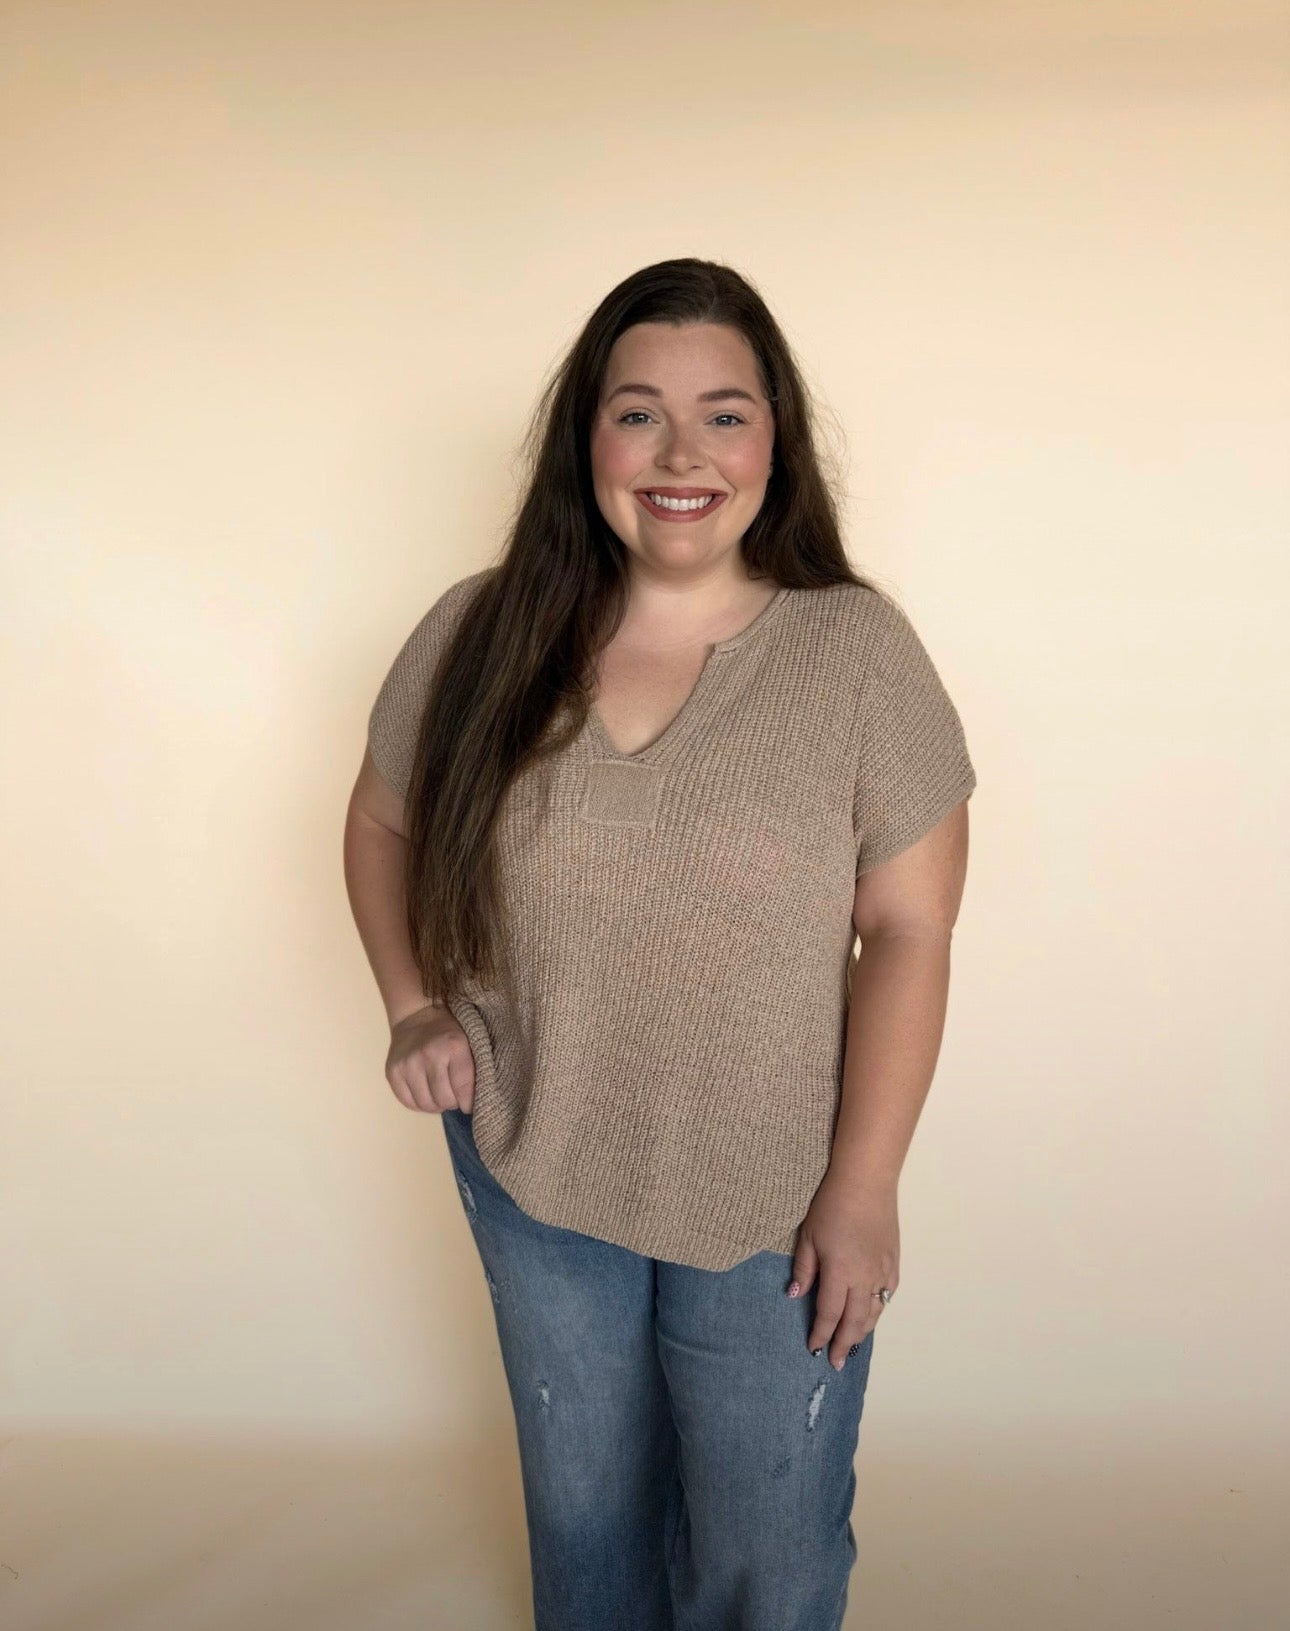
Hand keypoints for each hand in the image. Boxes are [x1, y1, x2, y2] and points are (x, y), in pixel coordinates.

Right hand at [384, 1002, 475, 1113]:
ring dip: (436, 1104)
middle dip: (453, 1102)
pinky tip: (426, 1092)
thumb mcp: (469, 1043)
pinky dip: (420, 1104)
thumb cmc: (449, 1032)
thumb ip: (475, 1071)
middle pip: (444, 1100)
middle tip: (454, 1094)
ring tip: (440, 1093)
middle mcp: (428, 1055)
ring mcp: (407, 1065)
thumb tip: (475, 1105)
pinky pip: (409, 1103)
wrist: (416, 1016)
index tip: (469, 1103)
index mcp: (454, 1046)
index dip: (469, 1102)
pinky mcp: (392, 1073)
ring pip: (426, 1105)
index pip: (464, 1089)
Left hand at [788, 1167, 899, 1369]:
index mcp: (840, 1273)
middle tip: (836, 1363)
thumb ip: (804, 1268)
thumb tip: (796, 1296)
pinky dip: (878, 1310)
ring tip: (852, 1344)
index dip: (820, 1334)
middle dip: (844, 1344)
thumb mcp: (808, 1235)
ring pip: (874, 1312)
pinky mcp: (894, 1262)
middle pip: (854, 1322)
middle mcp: (865, 1279)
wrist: (866, 1182)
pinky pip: (887, 1295)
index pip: (829, 1314)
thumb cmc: (831, 1205)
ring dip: (862, 1331)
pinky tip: (871, 1313)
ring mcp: (883, 1271)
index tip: (813, 1349)